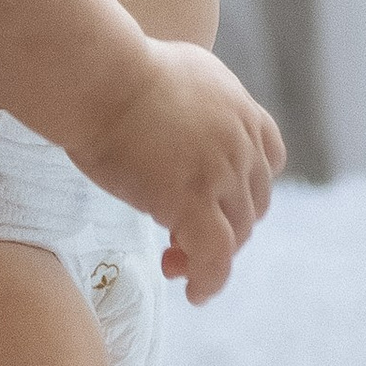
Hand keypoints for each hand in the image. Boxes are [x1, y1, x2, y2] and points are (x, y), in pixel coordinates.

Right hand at [76, 38, 283, 304]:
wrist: (97, 77)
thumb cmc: (113, 73)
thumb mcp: (177, 73)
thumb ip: (196, 102)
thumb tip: (182, 121)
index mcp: (237, 107)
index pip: (268, 159)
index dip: (245, 187)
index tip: (217, 201)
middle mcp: (239, 140)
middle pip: (251, 203)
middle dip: (224, 226)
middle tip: (181, 238)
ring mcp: (220, 171)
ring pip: (236, 234)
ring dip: (211, 256)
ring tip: (175, 265)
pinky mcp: (193, 200)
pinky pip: (215, 256)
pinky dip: (209, 280)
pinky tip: (193, 292)